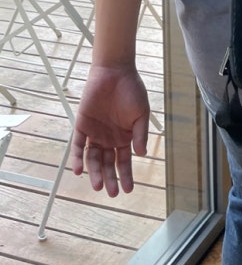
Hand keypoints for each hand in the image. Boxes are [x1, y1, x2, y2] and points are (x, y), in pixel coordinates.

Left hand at [72, 63, 149, 196]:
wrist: (114, 72)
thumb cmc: (132, 90)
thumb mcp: (142, 113)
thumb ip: (140, 133)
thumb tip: (141, 154)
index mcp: (124, 138)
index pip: (124, 161)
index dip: (126, 175)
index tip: (128, 189)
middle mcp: (108, 139)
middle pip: (107, 164)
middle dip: (110, 178)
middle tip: (112, 192)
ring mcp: (94, 133)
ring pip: (92, 158)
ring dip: (94, 172)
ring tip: (98, 185)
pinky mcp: (82, 126)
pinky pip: (78, 145)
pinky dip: (77, 158)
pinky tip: (79, 170)